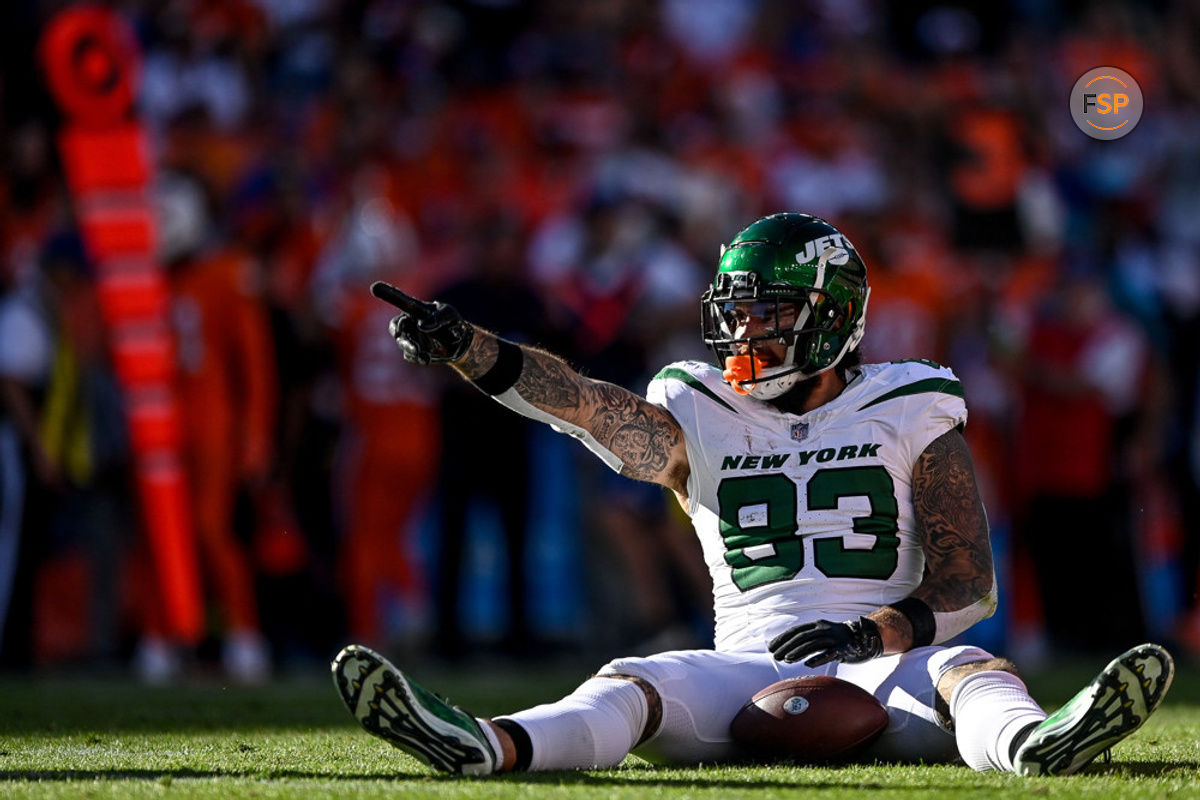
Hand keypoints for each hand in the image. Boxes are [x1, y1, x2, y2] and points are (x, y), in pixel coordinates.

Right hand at [371, 281, 473, 363]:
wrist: (460, 344)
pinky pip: (411, 356)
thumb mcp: (450, 315)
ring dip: (411, 349)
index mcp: (415, 309)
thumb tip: (421, 326)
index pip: (400, 300)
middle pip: (396, 328)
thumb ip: (438, 318)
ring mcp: (410, 338)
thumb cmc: (452, 323)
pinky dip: (419, 358)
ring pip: (403, 344)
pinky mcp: (413, 352)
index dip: (388, 294)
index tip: (375, 286)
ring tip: (424, 357)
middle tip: (413, 345)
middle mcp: (409, 323)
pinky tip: (427, 358)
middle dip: (402, 336)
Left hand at [768, 618, 882, 666]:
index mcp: (818, 624)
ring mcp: (834, 638)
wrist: (867, 637)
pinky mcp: (844, 648)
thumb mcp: (823, 635)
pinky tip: (807, 663)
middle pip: (801, 636)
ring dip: (798, 652)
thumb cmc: (840, 640)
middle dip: (786, 646)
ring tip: (786, 659)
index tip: (771, 646)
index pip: (796, 630)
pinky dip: (818, 658)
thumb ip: (809, 641)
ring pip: (813, 644)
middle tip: (774, 655)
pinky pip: (829, 653)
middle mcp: (825, 629)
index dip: (783, 638)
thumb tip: (788, 652)